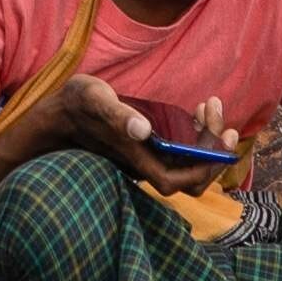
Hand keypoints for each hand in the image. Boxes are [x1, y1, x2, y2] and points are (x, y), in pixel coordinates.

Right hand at [49, 74, 224, 193]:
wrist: (59, 113)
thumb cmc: (75, 105)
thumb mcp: (93, 99)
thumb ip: (116, 114)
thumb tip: (142, 129)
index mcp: (134, 159)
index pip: (177, 181)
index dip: (204, 168)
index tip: (221, 138)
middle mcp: (144, 163)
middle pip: (190, 178)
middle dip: (212, 153)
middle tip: (223, 121)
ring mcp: (146, 157)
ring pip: (188, 163)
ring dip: (207, 140)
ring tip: (210, 106)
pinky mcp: (148, 147)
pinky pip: (181, 151)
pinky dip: (196, 134)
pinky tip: (197, 110)